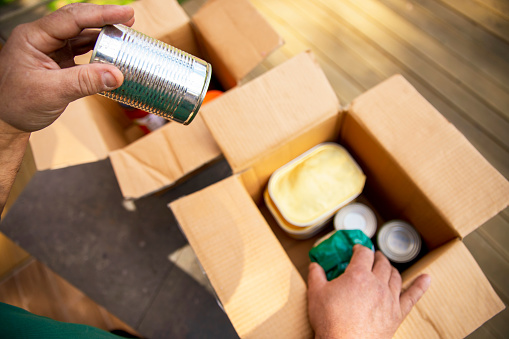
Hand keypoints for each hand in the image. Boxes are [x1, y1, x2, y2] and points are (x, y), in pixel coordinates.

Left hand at [0, 3, 133, 133]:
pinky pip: (82, 49)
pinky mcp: (59, 60)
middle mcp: (42, 38)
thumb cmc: (17, 104)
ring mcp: (51, 48)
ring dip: (103, 34)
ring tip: (125, 34)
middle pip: (77, 20)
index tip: (125, 13)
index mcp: (33, 37)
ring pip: (81, 34)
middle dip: (104, 18)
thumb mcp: (52, 92)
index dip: (100, 14)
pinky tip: (112, 51)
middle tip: (130, 19)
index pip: (71, 18)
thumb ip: (85, 81)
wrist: (5, 120)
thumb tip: (117, 75)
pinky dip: (99, 50)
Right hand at [307, 244, 430, 338]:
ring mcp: (390, 298)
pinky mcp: (397, 313)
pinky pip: (413, 296)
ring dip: (391, 268)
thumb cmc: (331, 321)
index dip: (360, 248)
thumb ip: (316, 275)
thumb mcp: (316, 293)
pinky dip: (420, 286)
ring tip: (387, 266)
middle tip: (372, 256)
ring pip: (395, 276)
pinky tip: (427, 278)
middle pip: (381, 263)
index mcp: (358, 275)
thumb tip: (315, 265)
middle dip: (376, 256)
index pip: (364, 253)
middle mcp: (377, 283)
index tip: (356, 249)